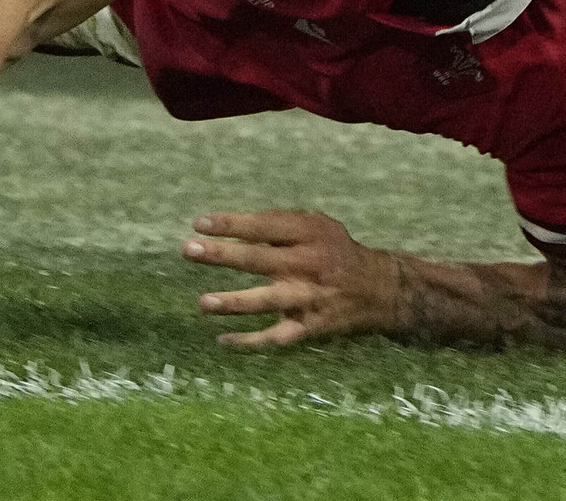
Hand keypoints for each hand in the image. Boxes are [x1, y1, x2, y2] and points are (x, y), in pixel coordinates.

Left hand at [187, 209, 399, 349]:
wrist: (378, 289)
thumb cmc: (335, 250)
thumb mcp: (316, 226)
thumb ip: (280, 224)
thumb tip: (232, 227)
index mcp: (309, 234)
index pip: (265, 225)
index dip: (232, 223)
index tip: (199, 222)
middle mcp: (308, 265)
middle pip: (260, 260)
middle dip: (222, 255)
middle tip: (188, 249)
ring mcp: (308, 298)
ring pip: (266, 301)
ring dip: (234, 302)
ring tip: (203, 303)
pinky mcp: (310, 326)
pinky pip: (277, 337)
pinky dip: (250, 342)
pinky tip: (223, 341)